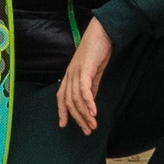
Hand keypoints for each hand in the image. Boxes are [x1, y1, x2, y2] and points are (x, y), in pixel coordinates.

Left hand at [56, 20, 113, 134]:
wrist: (102, 33)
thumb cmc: (97, 52)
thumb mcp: (93, 74)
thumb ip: (90, 87)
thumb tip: (89, 103)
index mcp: (70, 75)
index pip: (61, 96)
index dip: (61, 111)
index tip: (64, 125)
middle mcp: (69, 74)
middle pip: (68, 101)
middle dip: (77, 118)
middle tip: (87, 131)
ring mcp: (76, 71)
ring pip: (76, 98)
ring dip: (85, 114)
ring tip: (93, 125)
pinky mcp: (85, 68)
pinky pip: (84, 88)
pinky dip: (88, 102)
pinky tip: (94, 112)